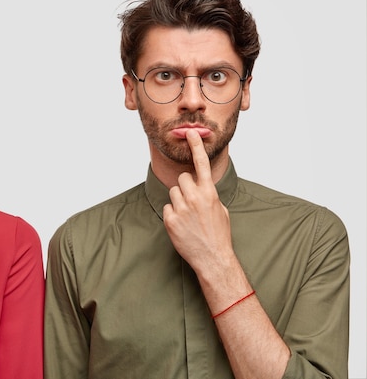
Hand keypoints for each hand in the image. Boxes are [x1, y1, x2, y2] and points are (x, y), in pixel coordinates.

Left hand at [163, 130, 232, 271]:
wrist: (213, 257)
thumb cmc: (219, 234)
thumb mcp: (220, 209)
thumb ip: (209, 194)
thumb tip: (201, 187)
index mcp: (209, 193)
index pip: (201, 164)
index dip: (196, 146)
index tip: (190, 132)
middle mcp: (194, 197)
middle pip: (182, 179)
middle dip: (185, 187)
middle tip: (192, 202)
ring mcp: (181, 208)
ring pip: (173, 192)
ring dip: (179, 201)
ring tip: (188, 216)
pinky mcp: (170, 219)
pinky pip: (167, 208)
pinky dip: (172, 214)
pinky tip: (182, 225)